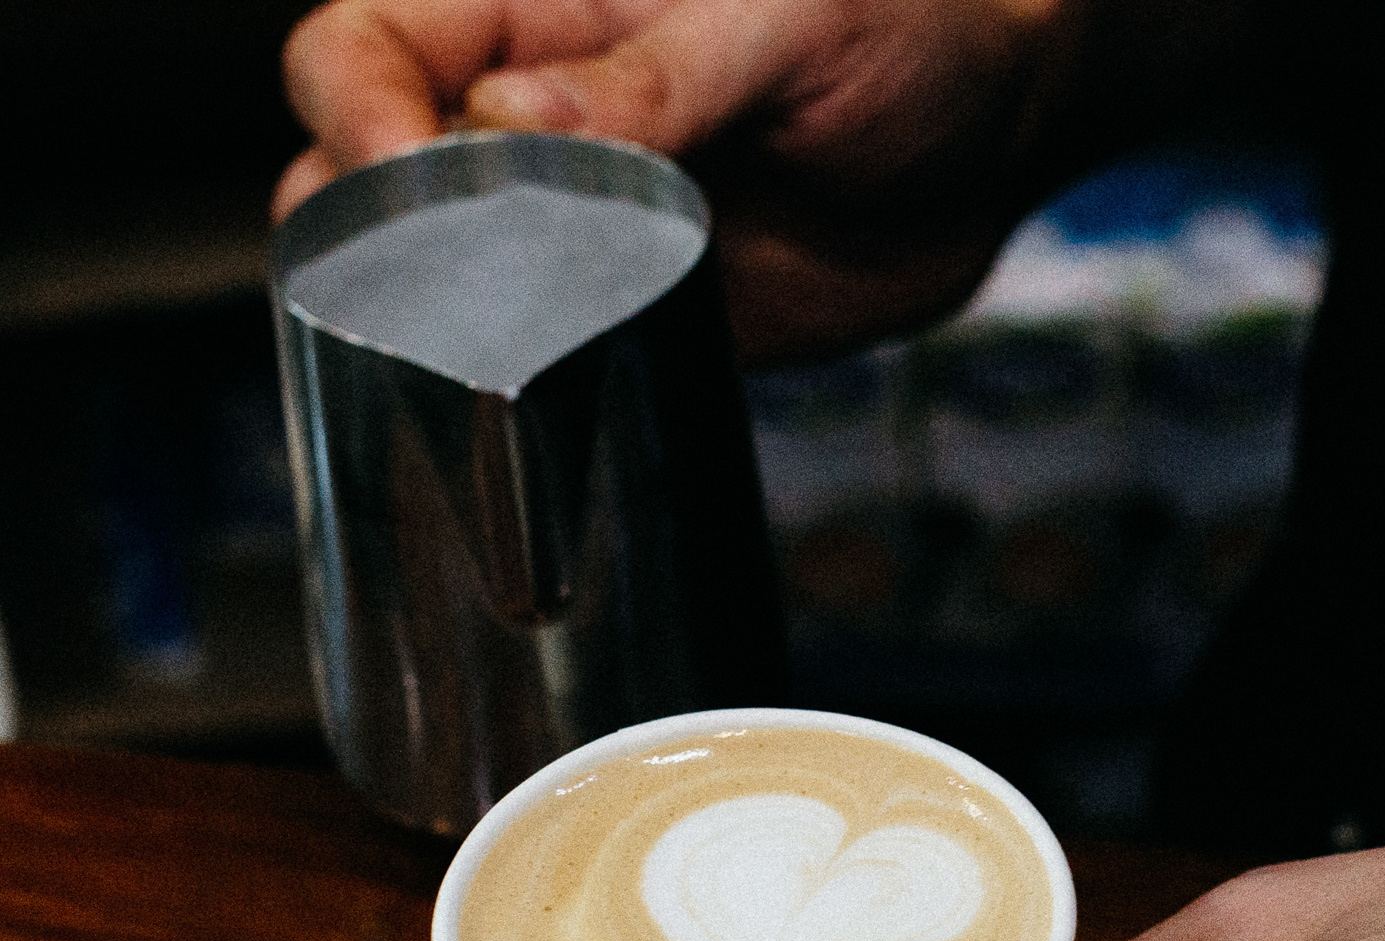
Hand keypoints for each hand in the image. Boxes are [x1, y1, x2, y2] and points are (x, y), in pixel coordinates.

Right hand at [276, 0, 1083, 358]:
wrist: (998, 146)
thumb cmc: (906, 34)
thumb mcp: (789, 20)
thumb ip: (656, 70)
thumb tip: (510, 120)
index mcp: (532, 13)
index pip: (365, 50)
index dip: (357, 119)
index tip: (412, 186)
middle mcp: (525, 122)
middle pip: (363, 179)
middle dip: (364, 245)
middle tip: (442, 305)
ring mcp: (568, 230)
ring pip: (430, 286)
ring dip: (429, 336)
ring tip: (481, 374)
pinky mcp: (625, 324)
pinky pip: (539, 367)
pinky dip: (521, 400)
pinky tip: (535, 426)